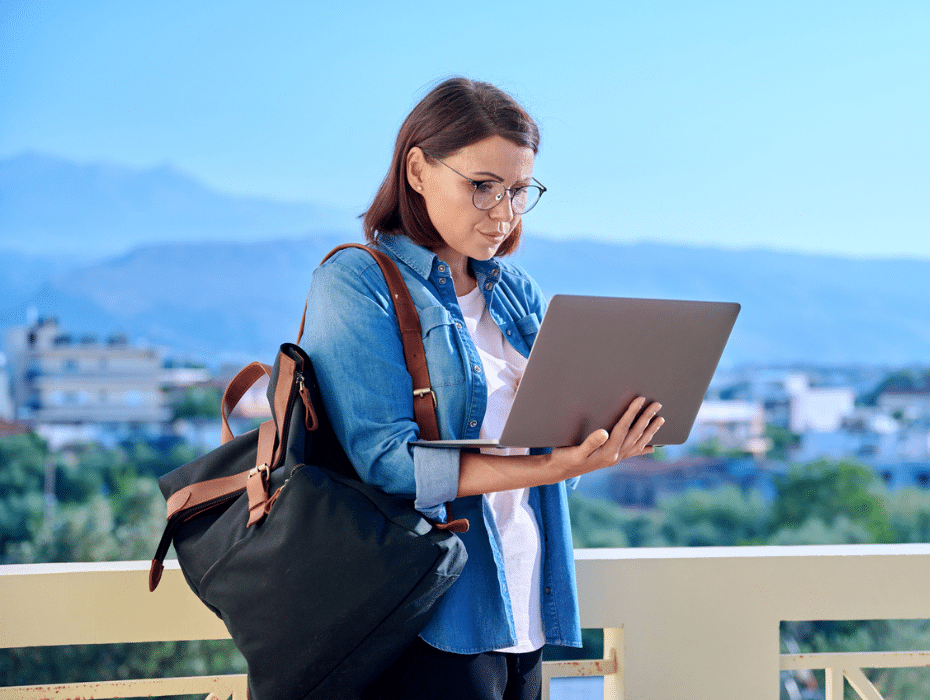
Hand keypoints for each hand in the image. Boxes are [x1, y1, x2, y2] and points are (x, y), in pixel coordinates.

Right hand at [546, 396, 663, 480]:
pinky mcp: (612, 458)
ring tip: (660, 420)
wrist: (560, 471)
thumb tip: (604, 433)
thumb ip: (590, 442)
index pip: (623, 428)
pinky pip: (633, 452)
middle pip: (635, 434)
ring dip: (650, 431)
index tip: (640, 400)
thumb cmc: (566, 459)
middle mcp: (615, 455)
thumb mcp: (575, 451)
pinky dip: (643, 448)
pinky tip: (652, 447)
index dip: (632, 413)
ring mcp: (615, 458)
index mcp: (607, 451)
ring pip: (637, 443)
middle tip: (657, 405)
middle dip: (647, 418)